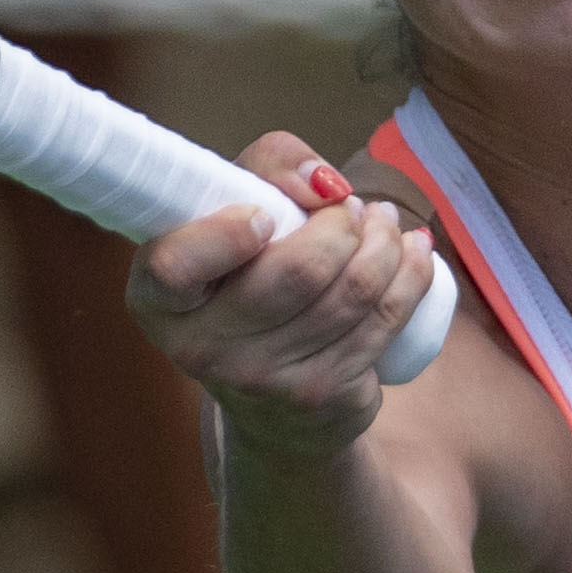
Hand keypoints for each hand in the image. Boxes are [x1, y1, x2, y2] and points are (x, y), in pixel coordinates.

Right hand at [127, 132, 444, 457]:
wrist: (271, 404)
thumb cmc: (247, 280)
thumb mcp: (235, 213)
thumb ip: (267, 168)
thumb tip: (324, 183)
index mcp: (159, 299)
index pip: (173, 267)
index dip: (222, 236)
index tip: (262, 216)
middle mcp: (201, 348)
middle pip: (297, 271)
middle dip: (344, 223)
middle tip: (354, 208)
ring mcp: (263, 380)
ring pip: (353, 292)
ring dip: (386, 242)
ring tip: (384, 223)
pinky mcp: (321, 397)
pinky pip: (385, 321)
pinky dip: (411, 275)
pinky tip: (413, 253)